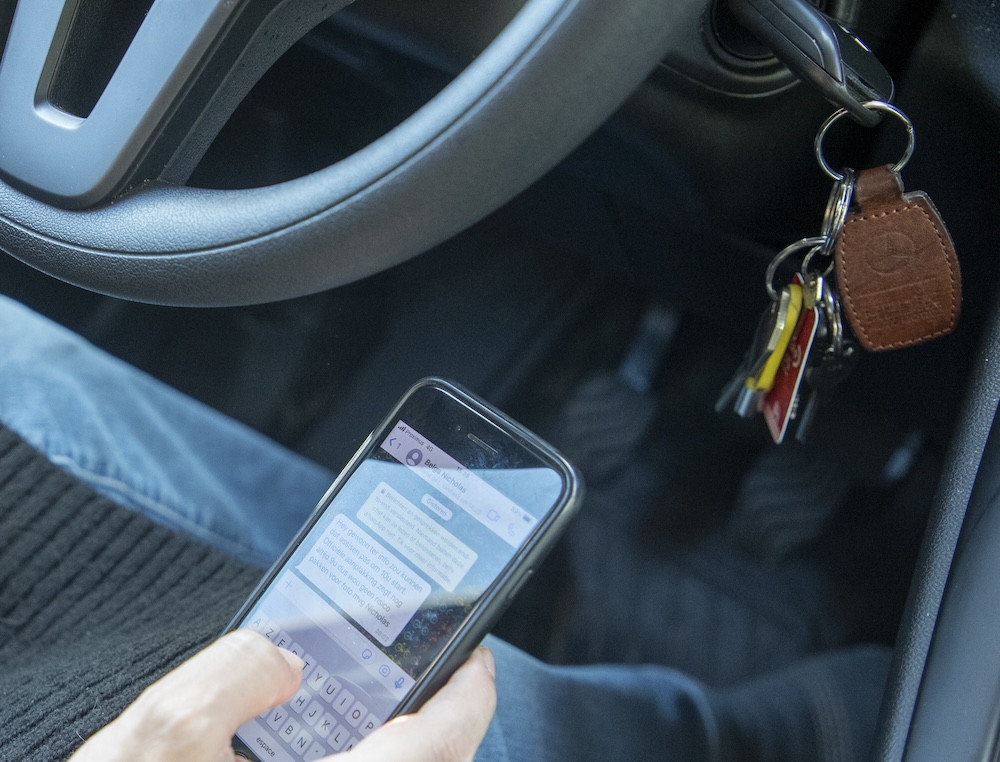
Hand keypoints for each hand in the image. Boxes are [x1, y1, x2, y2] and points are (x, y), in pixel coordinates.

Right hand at [68, 630, 495, 761]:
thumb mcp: (162, 735)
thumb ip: (237, 672)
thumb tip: (284, 659)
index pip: (445, 740)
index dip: (470, 689)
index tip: (473, 652)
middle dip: (438, 720)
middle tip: (421, 674)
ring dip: (398, 751)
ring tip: (369, 707)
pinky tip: (317, 752)